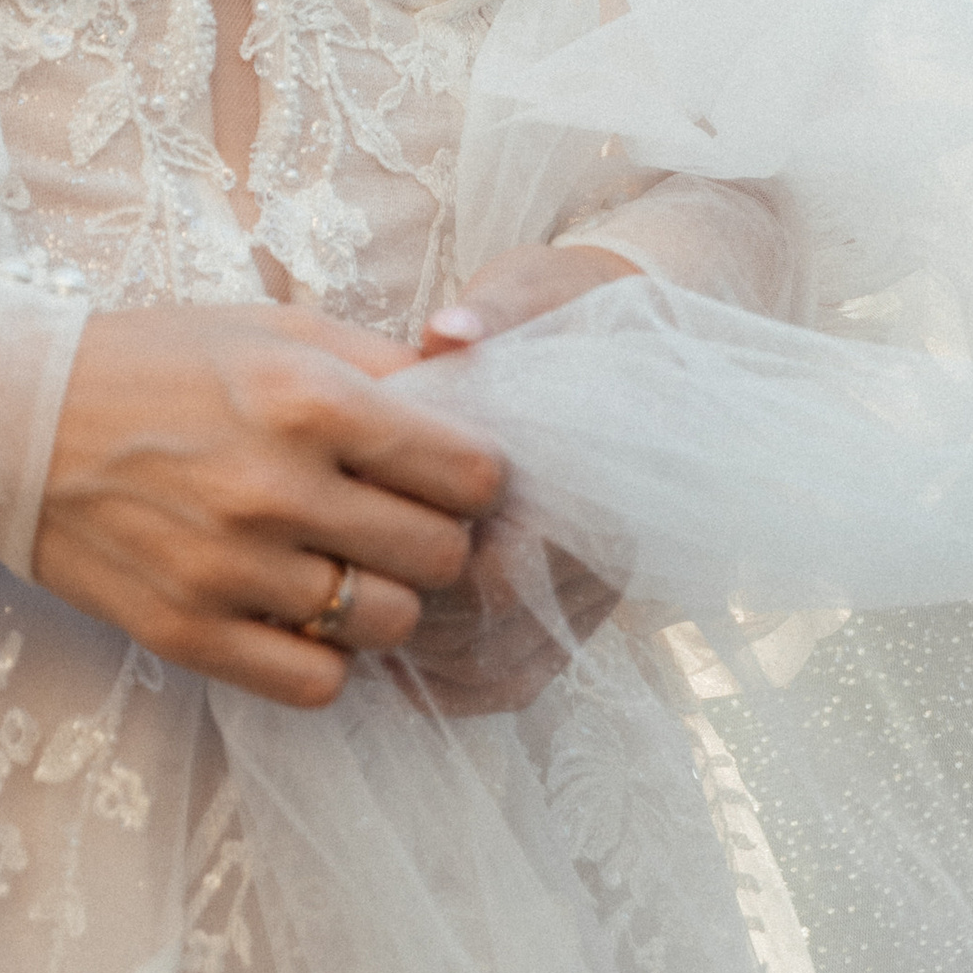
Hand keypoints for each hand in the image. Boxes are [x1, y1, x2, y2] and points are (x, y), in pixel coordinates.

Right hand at [30, 303, 506, 708]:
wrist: (16, 422)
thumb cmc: (154, 364)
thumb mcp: (270, 329)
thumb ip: (379, 362)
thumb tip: (472, 392)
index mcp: (306, 398)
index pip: (468, 472)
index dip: (472, 475)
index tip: (447, 473)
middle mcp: (276, 488)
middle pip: (441, 556)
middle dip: (437, 538)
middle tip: (400, 521)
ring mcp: (231, 570)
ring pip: (387, 625)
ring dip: (383, 599)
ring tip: (345, 565)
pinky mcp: (189, 633)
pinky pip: (317, 682)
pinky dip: (325, 655)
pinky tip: (300, 611)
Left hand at [396, 238, 637, 710]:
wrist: (637, 345)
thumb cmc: (567, 311)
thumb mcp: (534, 290)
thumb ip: (496, 310)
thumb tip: (448, 333)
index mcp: (584, 471)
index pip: (505, 566)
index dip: (426, 567)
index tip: (356, 537)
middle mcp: (598, 544)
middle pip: (492, 630)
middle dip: (411, 617)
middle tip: (334, 586)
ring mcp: (592, 585)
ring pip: (503, 666)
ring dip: (426, 659)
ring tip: (351, 619)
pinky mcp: (578, 606)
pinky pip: (520, 676)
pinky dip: (458, 682)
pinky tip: (397, 660)